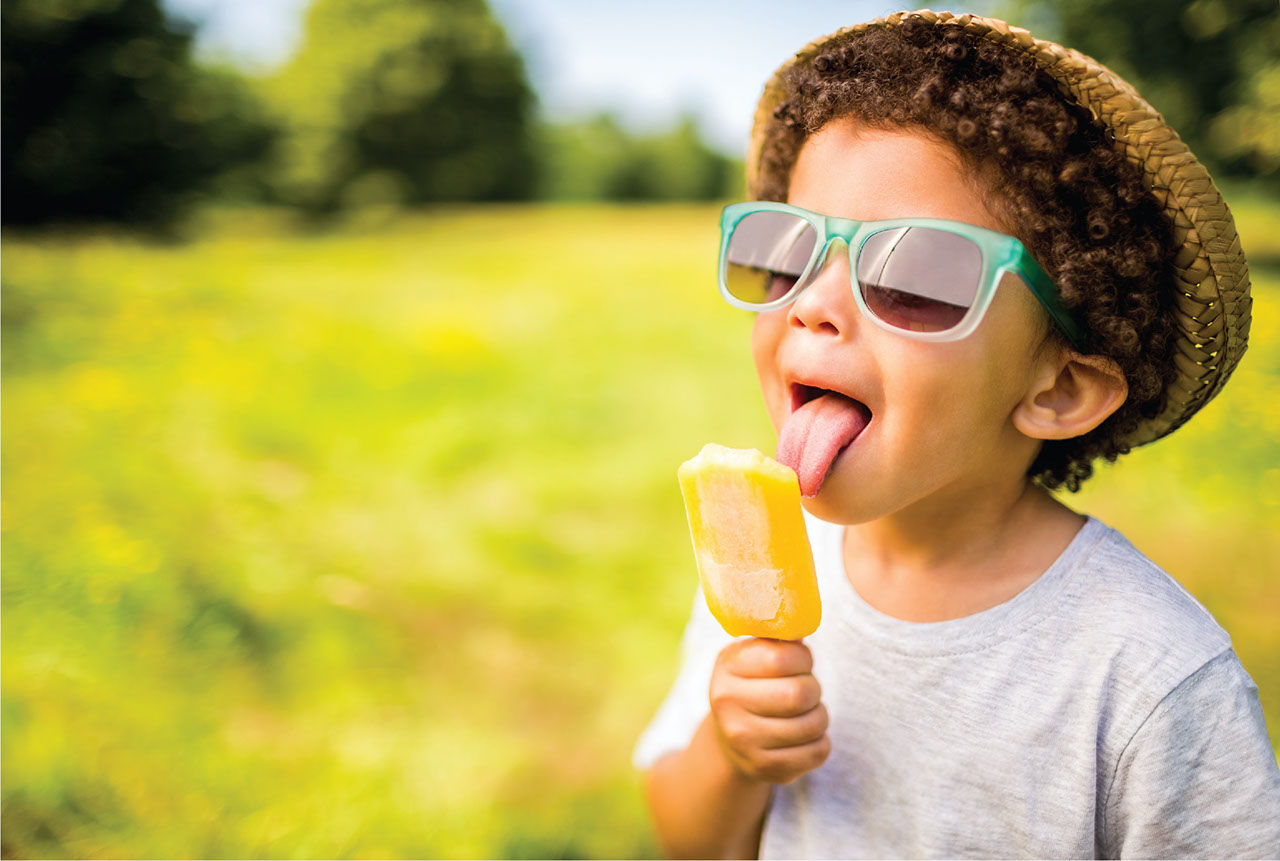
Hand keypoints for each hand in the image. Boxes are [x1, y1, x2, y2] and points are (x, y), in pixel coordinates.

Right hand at [708, 637, 829, 784]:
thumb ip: (780, 637)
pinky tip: (805, 736)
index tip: (801, 662)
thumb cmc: (754, 684)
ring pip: (813, 725)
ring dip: (820, 716)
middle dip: (814, 689)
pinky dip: (821, 742)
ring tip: (807, 712)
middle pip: (799, 694)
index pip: (783, 657)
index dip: (804, 658)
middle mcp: (728, 704)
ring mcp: (744, 740)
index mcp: (727, 666)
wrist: (731, 738)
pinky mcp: (765, 769)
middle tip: (807, 690)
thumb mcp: (755, 655)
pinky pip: (817, 752)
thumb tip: (805, 608)